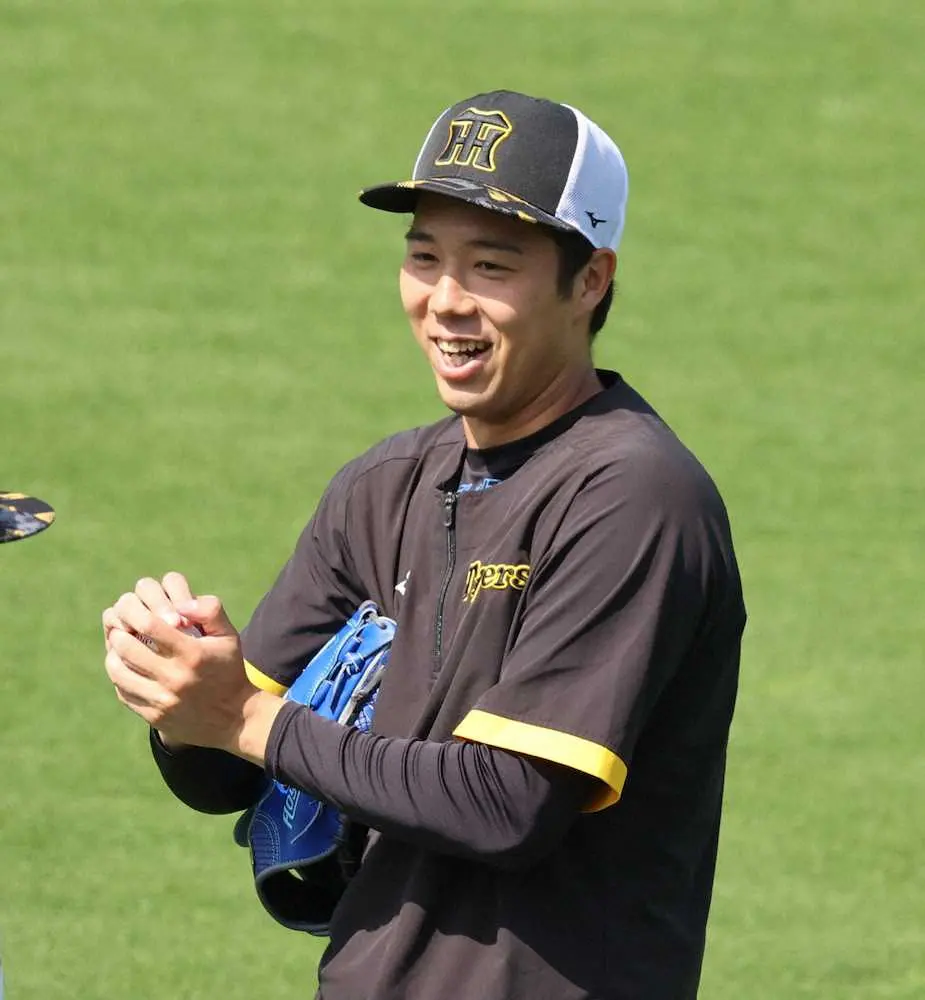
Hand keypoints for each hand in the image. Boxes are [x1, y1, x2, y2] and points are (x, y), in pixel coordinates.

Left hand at [102, 574, 283, 760]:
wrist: (235, 716)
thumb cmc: (228, 667)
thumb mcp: (229, 636)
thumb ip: (210, 611)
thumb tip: (181, 604)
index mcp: (193, 654)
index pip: (150, 625)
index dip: (136, 612)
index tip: (135, 609)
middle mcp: (176, 678)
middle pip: (127, 647)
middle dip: (121, 630)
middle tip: (123, 625)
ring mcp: (163, 700)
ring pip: (119, 672)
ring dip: (114, 653)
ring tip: (120, 644)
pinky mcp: (154, 716)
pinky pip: (123, 692)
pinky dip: (120, 676)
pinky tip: (126, 667)